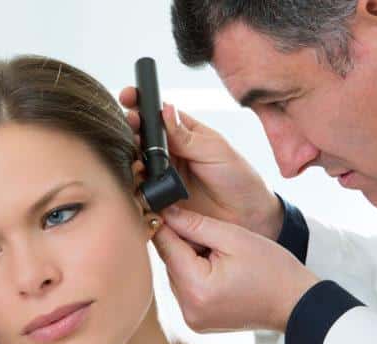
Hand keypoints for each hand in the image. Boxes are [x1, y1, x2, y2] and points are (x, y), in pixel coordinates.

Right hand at [119, 87, 283, 240]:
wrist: (248, 215)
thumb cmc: (238, 177)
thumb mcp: (215, 150)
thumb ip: (186, 135)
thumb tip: (166, 109)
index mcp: (182, 133)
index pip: (155, 113)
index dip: (139, 103)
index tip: (128, 96)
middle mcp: (168, 153)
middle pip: (139, 137)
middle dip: (130, 129)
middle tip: (131, 126)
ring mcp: (161, 176)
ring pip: (135, 163)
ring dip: (130, 158)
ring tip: (138, 159)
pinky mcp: (159, 199)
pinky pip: (140, 191)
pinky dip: (136, 186)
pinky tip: (140, 183)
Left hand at [153, 206, 319, 332]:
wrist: (295, 303)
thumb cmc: (272, 270)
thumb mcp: (233, 237)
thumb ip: (194, 224)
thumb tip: (164, 212)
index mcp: (196, 288)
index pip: (165, 247)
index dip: (164, 224)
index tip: (164, 207)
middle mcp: (188, 308)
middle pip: (170, 262)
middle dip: (184, 244)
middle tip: (211, 237)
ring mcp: (192, 318)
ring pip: (176, 275)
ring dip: (190, 260)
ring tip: (220, 256)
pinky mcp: (197, 321)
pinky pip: (186, 289)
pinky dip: (196, 276)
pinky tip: (219, 271)